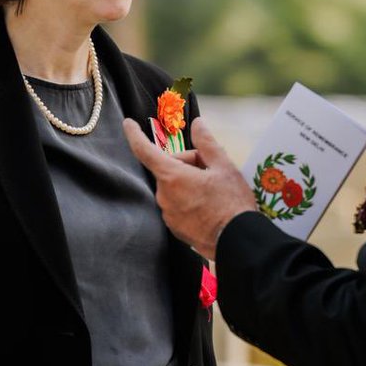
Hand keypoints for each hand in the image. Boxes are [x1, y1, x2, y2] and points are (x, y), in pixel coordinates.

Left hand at [124, 116, 255, 259]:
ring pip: (175, 187)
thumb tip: (197, 124)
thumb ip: (206, 142)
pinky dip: (190, 200)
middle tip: (213, 170)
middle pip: (170, 168)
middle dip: (189, 164)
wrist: (238, 241)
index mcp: (172, 177)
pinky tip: (210, 206)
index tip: (128, 124)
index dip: (135, 135)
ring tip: (215, 191)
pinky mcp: (175, 228)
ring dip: (190, 182)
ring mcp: (168, 214)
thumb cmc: (232, 202)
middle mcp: (164, 196)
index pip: (145, 151)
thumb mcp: (224, 166)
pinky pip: (178, 204)